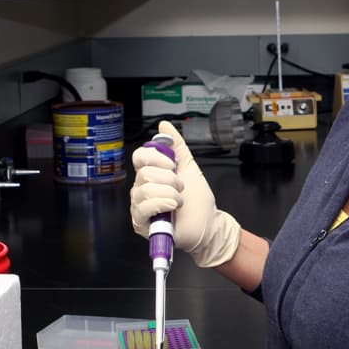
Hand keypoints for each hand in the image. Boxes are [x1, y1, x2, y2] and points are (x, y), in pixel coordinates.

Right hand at [130, 121, 240, 267]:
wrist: (208, 223)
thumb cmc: (197, 198)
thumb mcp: (188, 166)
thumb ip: (177, 146)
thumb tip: (164, 125)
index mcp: (151, 173)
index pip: (139, 156)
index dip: (156, 157)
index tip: (173, 165)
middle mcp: (141, 188)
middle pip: (144, 173)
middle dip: (169, 179)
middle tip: (181, 187)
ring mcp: (139, 206)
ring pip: (145, 190)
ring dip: (169, 193)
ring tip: (180, 200)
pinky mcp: (141, 223)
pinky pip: (142, 208)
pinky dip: (161, 204)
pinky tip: (172, 207)